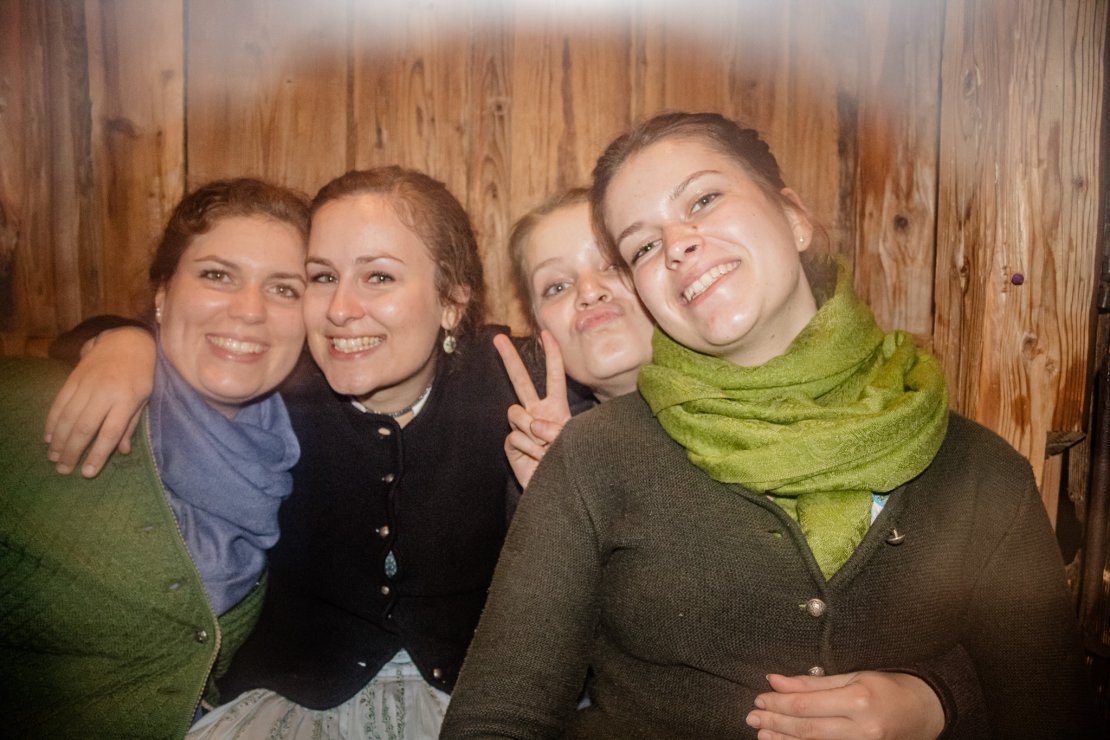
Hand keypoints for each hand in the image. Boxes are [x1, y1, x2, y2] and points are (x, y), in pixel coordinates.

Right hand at [44, 327, 155, 476]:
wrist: (126, 342)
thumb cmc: (140, 374)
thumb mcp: (144, 399)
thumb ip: (130, 424)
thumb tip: (123, 451)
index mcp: (126, 400)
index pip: (110, 432)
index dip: (98, 454)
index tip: (87, 472)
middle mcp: (105, 393)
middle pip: (84, 428)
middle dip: (72, 452)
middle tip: (63, 470)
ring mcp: (86, 385)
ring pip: (67, 417)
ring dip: (58, 440)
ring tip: (54, 458)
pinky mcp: (72, 378)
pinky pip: (59, 403)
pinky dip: (52, 422)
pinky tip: (48, 437)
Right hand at [494, 330, 571, 487]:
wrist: (560, 491)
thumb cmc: (572, 464)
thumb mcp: (572, 441)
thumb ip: (554, 428)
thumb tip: (532, 425)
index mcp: (556, 407)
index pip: (553, 376)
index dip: (551, 355)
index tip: (545, 333)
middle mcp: (536, 413)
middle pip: (521, 381)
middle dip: (509, 359)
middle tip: (498, 337)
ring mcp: (522, 428)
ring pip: (517, 413)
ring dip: (533, 431)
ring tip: (546, 449)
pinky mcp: (511, 444)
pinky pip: (515, 436)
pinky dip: (528, 447)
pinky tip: (537, 459)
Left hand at [745, 671, 943, 739]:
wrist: (925, 711)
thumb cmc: (888, 689)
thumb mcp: (853, 677)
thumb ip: (812, 683)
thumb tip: (775, 681)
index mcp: (858, 701)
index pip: (807, 705)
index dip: (779, 703)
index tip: (760, 698)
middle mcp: (861, 730)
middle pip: (807, 729)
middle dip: (775, 723)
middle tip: (752, 717)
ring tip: (761, 733)